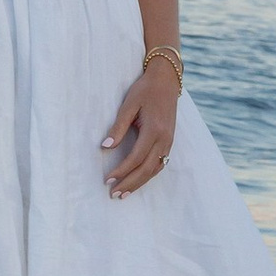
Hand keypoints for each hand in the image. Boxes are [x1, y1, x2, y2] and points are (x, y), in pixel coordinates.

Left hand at [101, 58, 180, 198]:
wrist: (167, 80)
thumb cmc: (145, 90)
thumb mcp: (128, 105)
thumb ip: (118, 127)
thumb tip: (105, 147)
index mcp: (154, 130)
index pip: (136, 158)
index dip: (121, 171)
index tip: (107, 180)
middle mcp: (164, 139)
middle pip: (146, 169)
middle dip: (130, 183)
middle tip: (114, 195)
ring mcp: (169, 141)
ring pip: (155, 169)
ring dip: (139, 183)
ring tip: (124, 193)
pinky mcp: (169, 141)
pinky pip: (160, 163)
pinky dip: (149, 175)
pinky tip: (138, 180)